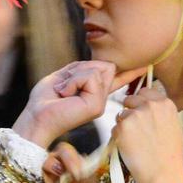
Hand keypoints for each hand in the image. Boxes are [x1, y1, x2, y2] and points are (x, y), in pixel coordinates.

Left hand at [12, 61, 146, 148]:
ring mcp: (101, 103)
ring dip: (74, 76)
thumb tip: (108, 65)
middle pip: (104, 66)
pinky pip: (89, 77)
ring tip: (64, 92)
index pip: (116, 78)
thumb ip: (85, 68)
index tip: (145, 65)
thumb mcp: (65, 76)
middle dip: (81, 69)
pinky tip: (66, 95)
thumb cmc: (46, 99)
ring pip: (96, 70)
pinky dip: (73, 81)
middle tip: (65, 87)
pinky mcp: (97, 106)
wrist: (36, 117)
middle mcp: (101, 98)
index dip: (131, 71)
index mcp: (94, 92)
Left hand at [110, 83, 182, 182]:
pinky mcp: (122, 127)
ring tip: (135, 142)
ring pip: (121, 115)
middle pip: (130, 99)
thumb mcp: (173, 126)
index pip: (145, 91)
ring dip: (124, 125)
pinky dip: (118, 138)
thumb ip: (160, 112)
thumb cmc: (170, 155)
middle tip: (134, 127)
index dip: (141, 101)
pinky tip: (130, 148)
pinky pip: (115, 128)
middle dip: (129, 110)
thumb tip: (148, 106)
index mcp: (165, 103)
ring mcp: (134, 115)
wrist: (163, 173)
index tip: (140, 110)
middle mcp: (150, 105)